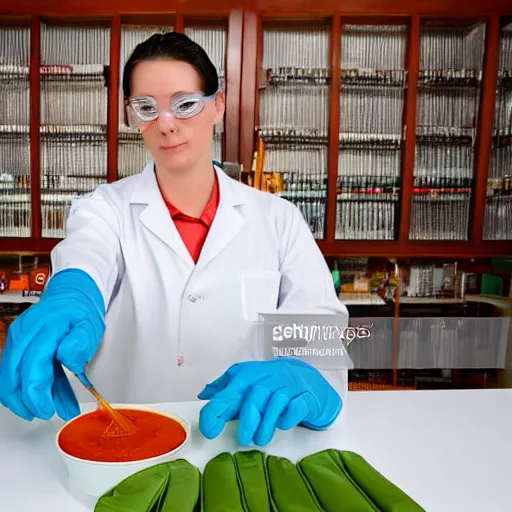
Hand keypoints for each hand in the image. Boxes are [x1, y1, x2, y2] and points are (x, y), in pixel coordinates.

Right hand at [0, 269, 104, 421]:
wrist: (72, 295)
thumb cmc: (81, 312)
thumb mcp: (91, 326)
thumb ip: (81, 343)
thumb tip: (68, 358)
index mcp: (46, 328)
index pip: (32, 367)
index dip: (36, 394)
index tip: (47, 409)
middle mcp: (25, 333)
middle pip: (13, 376)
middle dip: (25, 401)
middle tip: (45, 413)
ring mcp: (18, 338)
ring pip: (10, 377)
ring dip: (26, 397)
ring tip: (51, 406)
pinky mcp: (16, 344)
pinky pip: (15, 371)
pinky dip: (28, 386)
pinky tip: (47, 395)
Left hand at [197, 358, 341, 445]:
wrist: (309, 380)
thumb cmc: (273, 384)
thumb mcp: (247, 382)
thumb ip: (225, 389)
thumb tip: (204, 395)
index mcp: (248, 376)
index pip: (228, 393)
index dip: (216, 411)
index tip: (210, 430)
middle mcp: (268, 379)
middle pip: (254, 396)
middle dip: (247, 420)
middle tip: (243, 439)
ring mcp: (288, 386)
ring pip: (276, 402)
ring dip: (267, 424)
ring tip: (260, 440)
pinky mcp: (305, 397)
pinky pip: (297, 406)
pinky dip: (289, 417)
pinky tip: (284, 425)